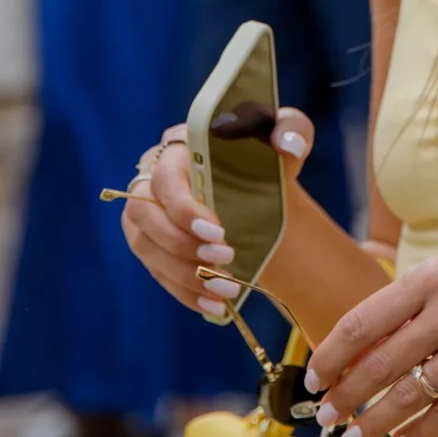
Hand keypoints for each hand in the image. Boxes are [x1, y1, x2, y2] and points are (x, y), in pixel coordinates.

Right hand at [118, 109, 313, 316]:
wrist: (260, 194)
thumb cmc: (266, 160)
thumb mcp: (287, 137)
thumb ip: (293, 130)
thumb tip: (286, 143)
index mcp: (178, 146)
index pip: (165, 178)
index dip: (184, 209)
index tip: (219, 233)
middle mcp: (151, 178)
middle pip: (144, 215)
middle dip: (182, 245)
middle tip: (225, 260)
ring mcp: (147, 215)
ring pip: (147, 248)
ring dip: (184, 275)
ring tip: (225, 291)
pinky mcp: (152, 246)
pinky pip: (158, 274)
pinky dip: (185, 294)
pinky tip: (215, 306)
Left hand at [304, 242, 437, 436]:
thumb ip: (415, 303)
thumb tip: (366, 343)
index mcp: (432, 278)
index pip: (363, 321)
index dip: (332, 354)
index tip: (314, 376)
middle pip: (380, 363)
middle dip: (346, 395)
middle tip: (324, 417)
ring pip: (412, 394)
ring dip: (377, 421)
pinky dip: (421, 433)